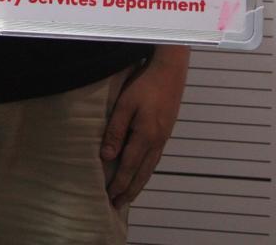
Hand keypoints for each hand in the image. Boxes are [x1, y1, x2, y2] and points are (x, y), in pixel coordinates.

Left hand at [100, 46, 189, 208]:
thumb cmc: (145, 84)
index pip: (129, 168)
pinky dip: (146, 171)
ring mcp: (163, 138)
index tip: (109, 197)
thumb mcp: (125, 104)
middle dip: (129, 191)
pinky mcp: (165, 131)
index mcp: (145, 137)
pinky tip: (142, 172)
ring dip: (138, 184)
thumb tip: (106, 156)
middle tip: (118, 205)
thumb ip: (115, 131)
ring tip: (128, 195)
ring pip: (150, 168)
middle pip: (142, 174)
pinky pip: (154, 159)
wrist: (169, 71)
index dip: (119, 184)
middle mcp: (156, 142)